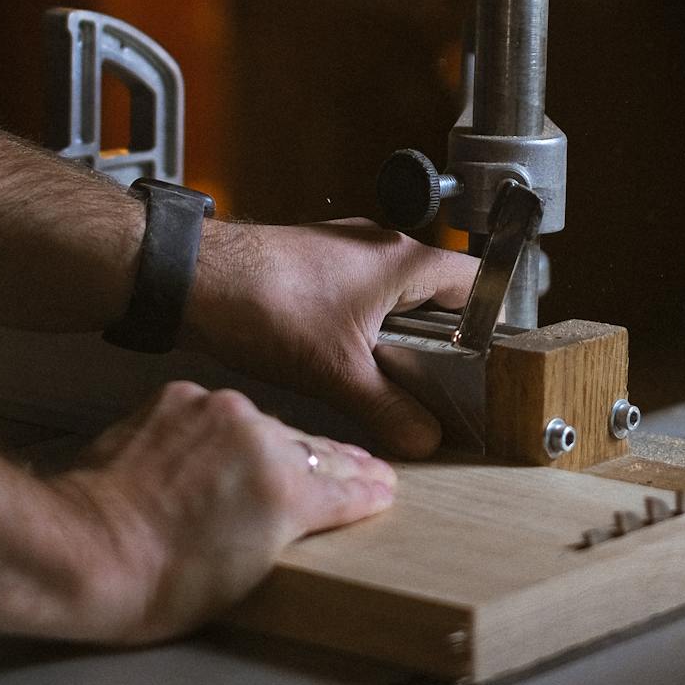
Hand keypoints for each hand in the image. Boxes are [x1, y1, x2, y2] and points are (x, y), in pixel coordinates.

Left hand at [48, 381, 394, 642]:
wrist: (85, 551)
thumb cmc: (161, 583)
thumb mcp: (249, 574)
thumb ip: (289, 528)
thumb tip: (306, 512)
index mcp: (286, 486)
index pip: (345, 486)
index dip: (368, 490)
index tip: (383, 488)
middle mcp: (258, 436)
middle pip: (311, 449)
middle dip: (336, 464)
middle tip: (362, 470)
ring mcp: (215, 411)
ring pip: (264, 425)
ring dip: (275, 445)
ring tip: (292, 461)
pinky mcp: (177, 399)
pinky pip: (214, 413)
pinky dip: (221, 432)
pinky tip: (221, 450)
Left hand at [182, 219, 476, 457]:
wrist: (194, 278)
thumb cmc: (266, 303)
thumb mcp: (338, 372)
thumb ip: (390, 409)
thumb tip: (426, 438)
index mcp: (403, 260)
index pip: (475, 280)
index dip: (490, 322)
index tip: (488, 363)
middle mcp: (380, 246)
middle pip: (437, 294)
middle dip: (441, 340)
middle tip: (440, 384)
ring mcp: (346, 252)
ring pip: (396, 296)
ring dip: (398, 336)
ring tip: (391, 380)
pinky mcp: (316, 264)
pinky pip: (360, 296)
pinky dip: (363, 328)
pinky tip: (344, 361)